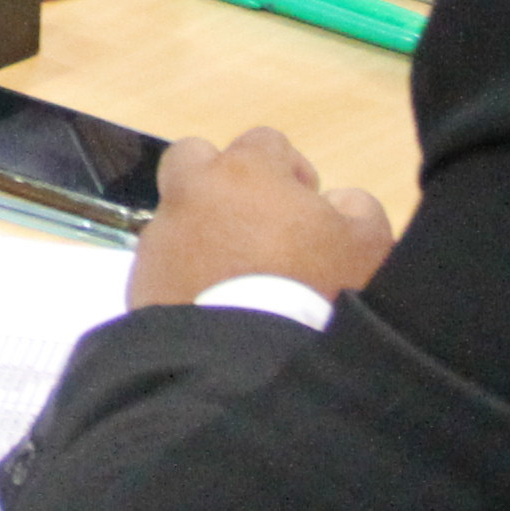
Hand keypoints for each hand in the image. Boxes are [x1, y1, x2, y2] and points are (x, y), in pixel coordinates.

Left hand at [129, 125, 393, 311]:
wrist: (251, 369)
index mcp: (245, 172)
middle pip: (194, 159)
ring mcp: (160, 239)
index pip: (264, 141)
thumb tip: (337, 201)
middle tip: (255, 223)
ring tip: (235, 279)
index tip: (308, 208)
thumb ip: (357, 209)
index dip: (290, 170)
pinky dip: (184, 277)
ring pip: (176, 217)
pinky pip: (163, 266)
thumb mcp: (369, 247)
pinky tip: (213, 308)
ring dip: (202, 234)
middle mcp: (192, 194)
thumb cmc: (318, 293)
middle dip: (221, 179)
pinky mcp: (140, 285)